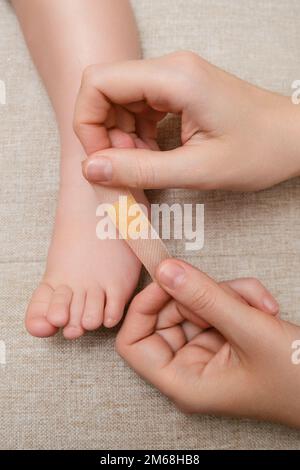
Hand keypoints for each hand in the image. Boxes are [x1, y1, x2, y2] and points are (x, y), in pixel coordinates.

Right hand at [74, 51, 299, 190]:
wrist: (294, 139)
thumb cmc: (259, 152)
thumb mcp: (198, 170)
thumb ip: (140, 170)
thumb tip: (91, 169)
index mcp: (174, 78)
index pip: (99, 82)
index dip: (88, 123)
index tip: (102, 160)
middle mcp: (170, 68)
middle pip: (106, 90)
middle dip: (104, 133)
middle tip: (124, 169)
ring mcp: (174, 77)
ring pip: (120, 100)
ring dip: (120, 137)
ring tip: (142, 167)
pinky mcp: (179, 90)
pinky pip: (139, 107)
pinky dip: (136, 134)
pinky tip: (151, 156)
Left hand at [116, 259, 299, 426]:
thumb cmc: (294, 378)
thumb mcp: (248, 330)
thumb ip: (204, 297)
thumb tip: (164, 270)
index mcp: (183, 381)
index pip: (133, 342)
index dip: (142, 308)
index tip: (165, 281)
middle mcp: (190, 367)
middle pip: (168, 314)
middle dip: (200, 296)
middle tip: (230, 295)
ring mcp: (208, 352)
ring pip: (197, 304)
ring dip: (228, 294)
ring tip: (259, 306)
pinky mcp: (226, 339)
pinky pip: (218, 306)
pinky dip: (240, 298)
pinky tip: (264, 308)